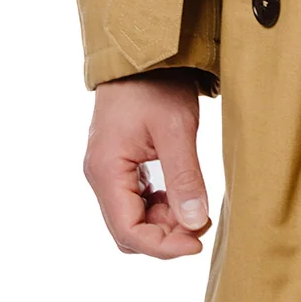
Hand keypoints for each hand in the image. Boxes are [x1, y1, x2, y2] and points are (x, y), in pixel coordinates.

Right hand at [83, 70, 211, 258]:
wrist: (141, 54)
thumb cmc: (156, 85)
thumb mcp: (177, 129)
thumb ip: (185, 178)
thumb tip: (195, 223)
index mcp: (106, 171)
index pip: (128, 231)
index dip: (163, 246)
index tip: (197, 243)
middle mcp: (100, 176)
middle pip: (127, 231)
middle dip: (164, 236)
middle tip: (200, 222)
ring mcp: (107, 172)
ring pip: (131, 219)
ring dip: (163, 223)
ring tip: (195, 207)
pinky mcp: (118, 166)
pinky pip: (134, 202)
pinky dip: (159, 208)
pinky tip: (180, 195)